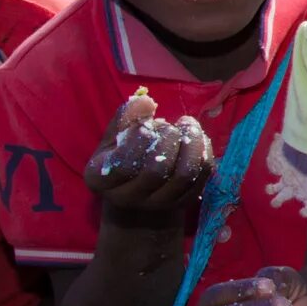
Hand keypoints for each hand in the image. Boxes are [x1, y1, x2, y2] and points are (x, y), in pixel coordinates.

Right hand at [86, 94, 214, 226]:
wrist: (136, 191)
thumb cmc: (120, 156)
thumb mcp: (113, 138)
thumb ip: (124, 119)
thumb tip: (145, 101)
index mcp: (102, 180)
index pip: (124, 164)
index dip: (141, 140)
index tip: (148, 124)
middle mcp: (129, 198)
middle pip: (156, 170)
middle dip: (168, 140)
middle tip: (170, 126)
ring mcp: (159, 204)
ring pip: (184, 175)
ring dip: (192, 144)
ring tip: (188, 126)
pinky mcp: (183, 202)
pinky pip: (202, 177)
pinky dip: (204, 153)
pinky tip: (197, 138)